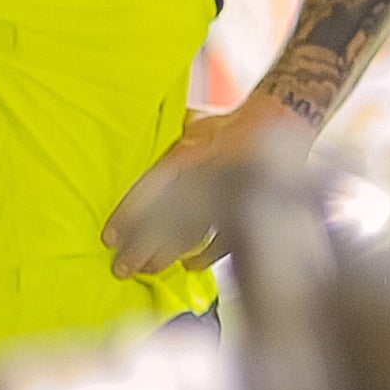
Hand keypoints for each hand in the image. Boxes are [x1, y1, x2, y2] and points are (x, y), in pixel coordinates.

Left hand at [105, 95, 313, 275]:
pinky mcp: (247, 209)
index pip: (150, 190)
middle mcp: (206, 176)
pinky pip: (223, 241)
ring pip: (191, 234)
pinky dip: (205, 256)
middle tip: (121, 268)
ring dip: (167, 256)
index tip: (110, 237)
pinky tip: (188, 265)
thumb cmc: (229, 122)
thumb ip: (167, 133)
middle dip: (141, 248)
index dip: (128, 216)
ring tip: (147, 270)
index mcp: (188, 152)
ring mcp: (227, 195)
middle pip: (166, 221)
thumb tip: (133, 132)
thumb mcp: (192, 120)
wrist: (278, 122)